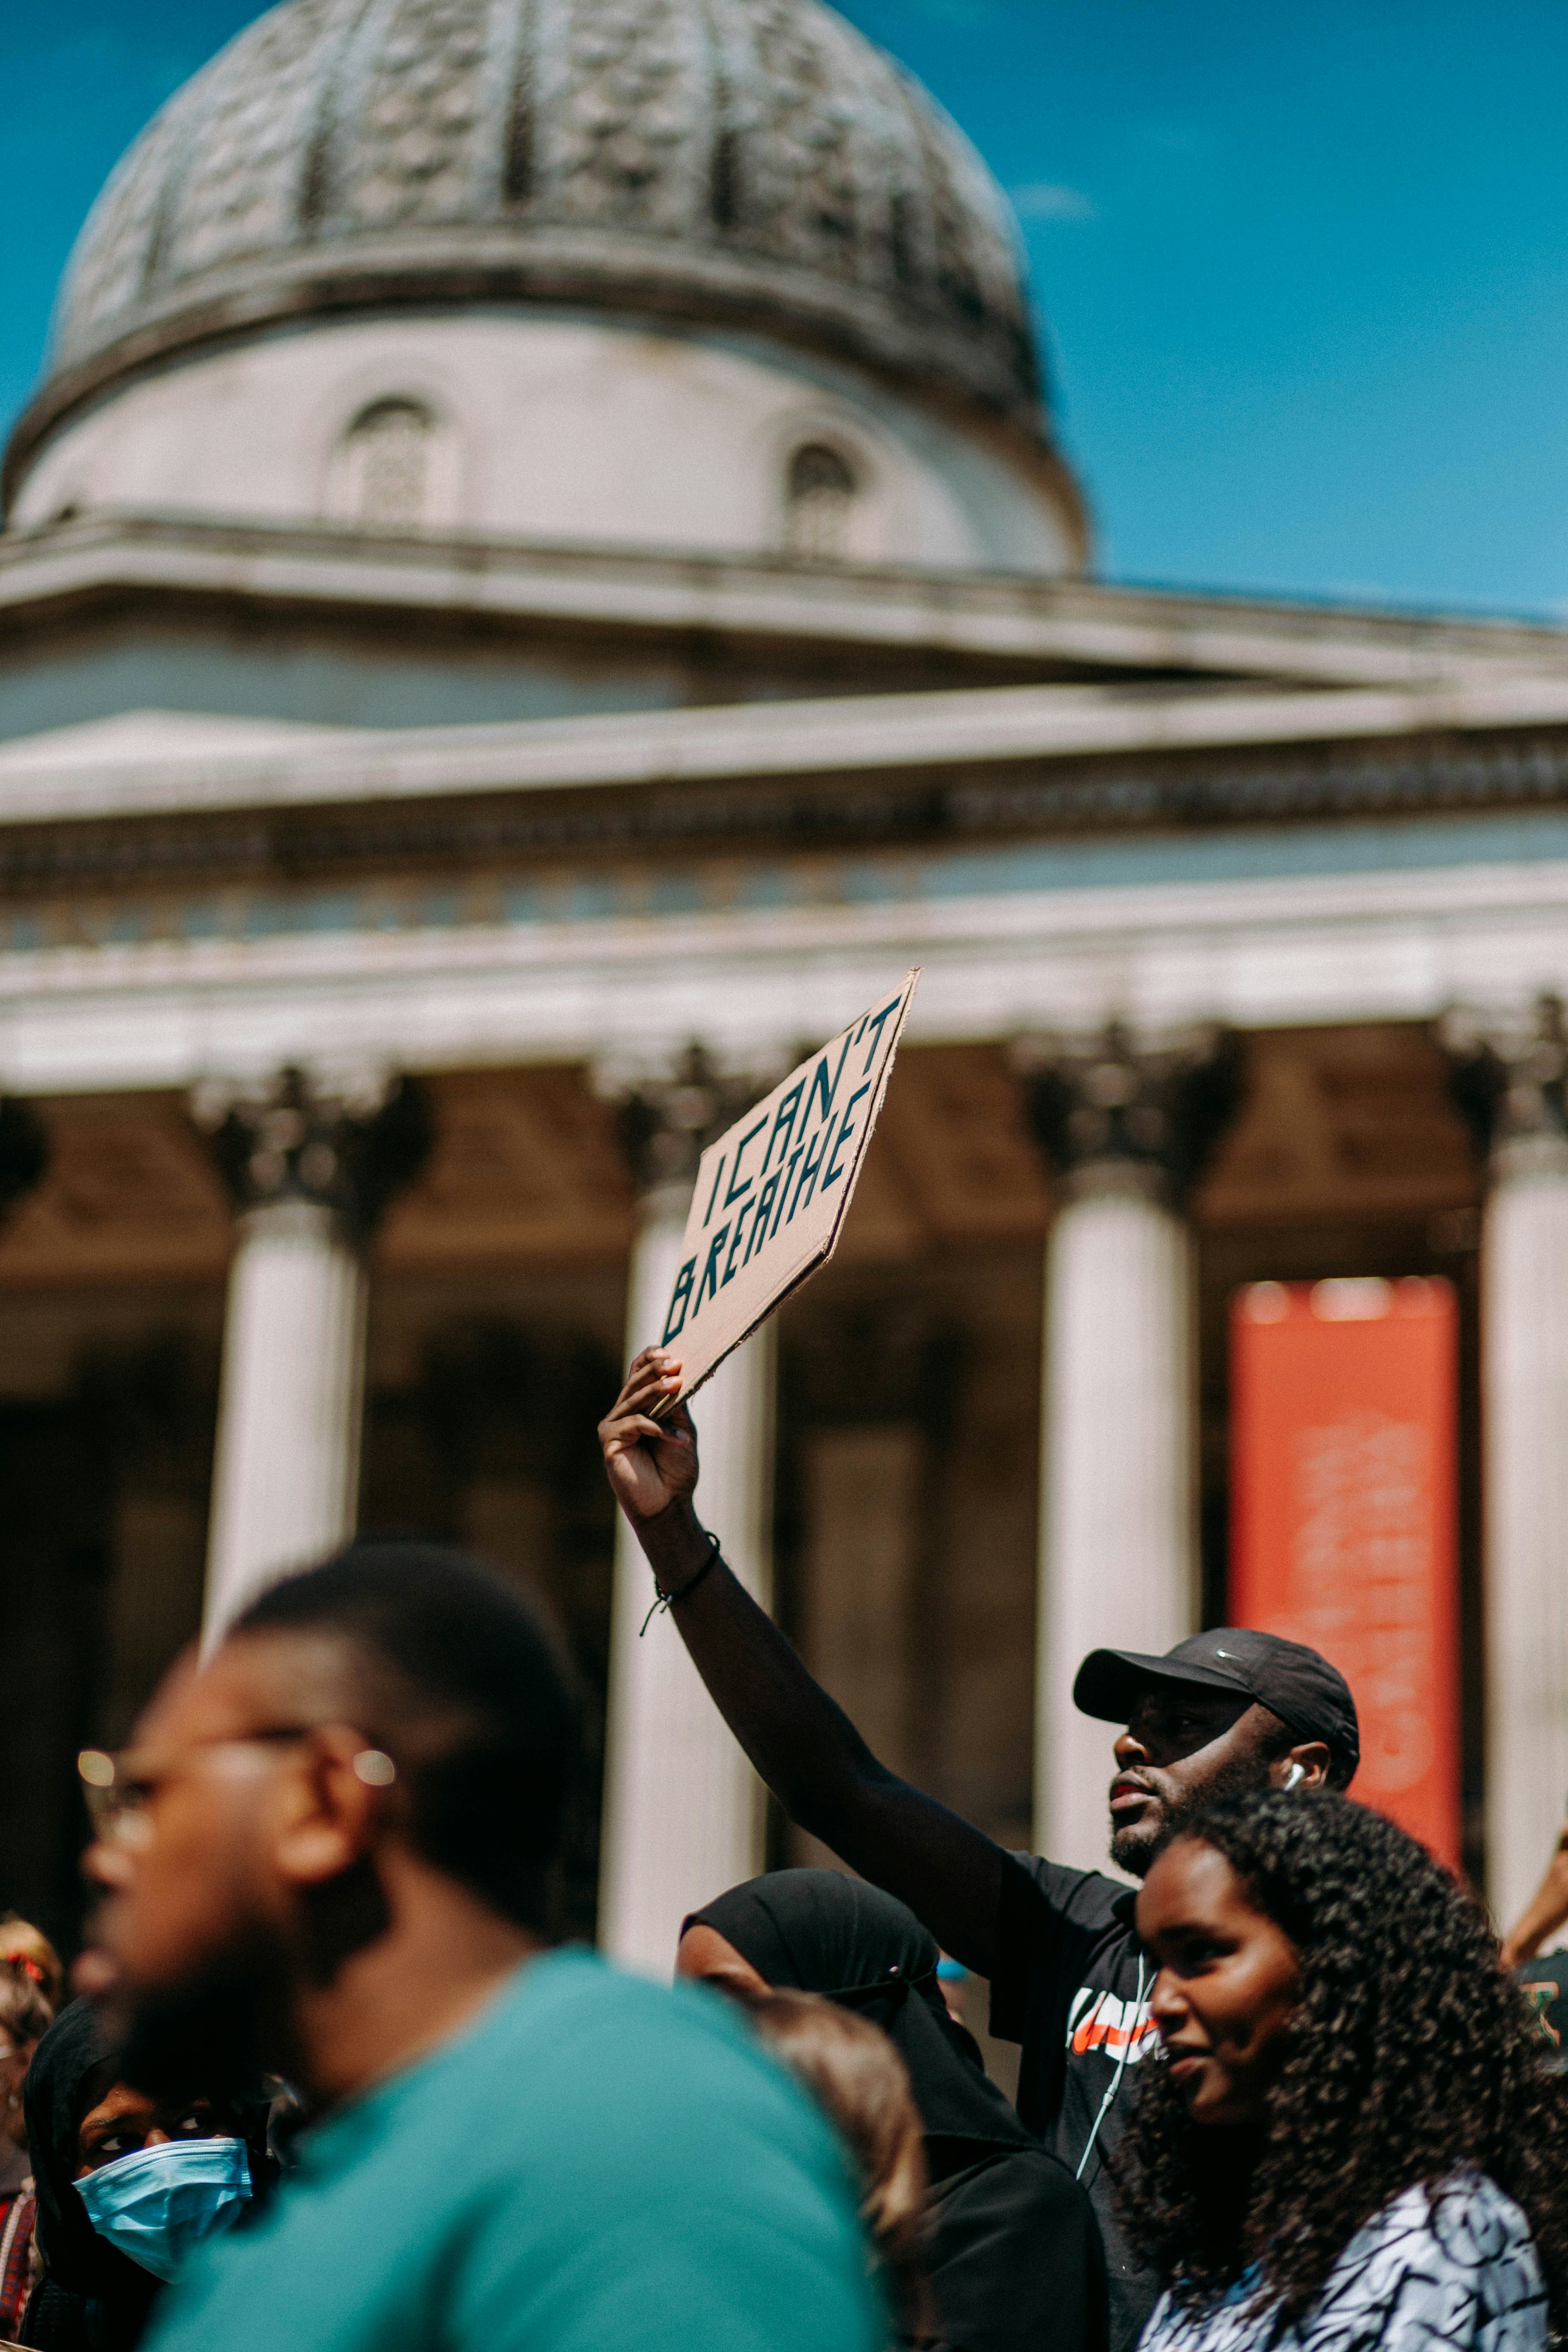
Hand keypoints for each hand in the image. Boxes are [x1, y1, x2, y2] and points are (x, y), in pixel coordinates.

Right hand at [598, 1348, 698, 1526]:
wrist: (668, 1503)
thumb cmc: (675, 1469)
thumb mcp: (681, 1428)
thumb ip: (677, 1404)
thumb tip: (679, 1372)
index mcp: (638, 1407)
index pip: (638, 1373)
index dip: (650, 1358)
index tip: (670, 1350)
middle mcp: (622, 1413)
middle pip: (634, 1382)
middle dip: (656, 1370)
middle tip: (676, 1363)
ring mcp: (613, 1427)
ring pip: (634, 1400)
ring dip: (658, 1391)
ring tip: (679, 1384)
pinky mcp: (609, 1442)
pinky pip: (634, 1424)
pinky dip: (658, 1428)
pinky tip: (678, 1439)